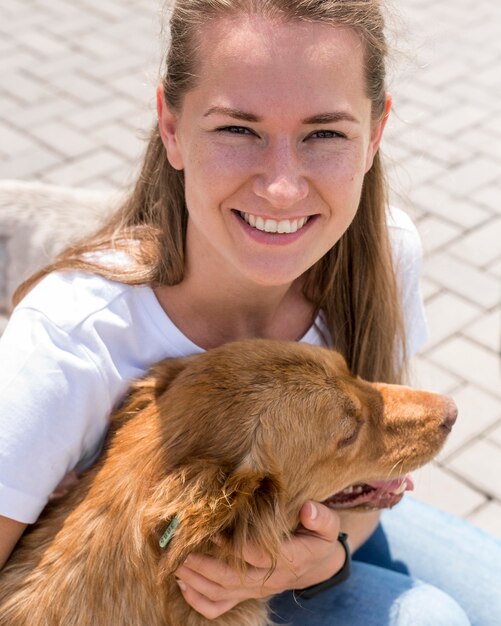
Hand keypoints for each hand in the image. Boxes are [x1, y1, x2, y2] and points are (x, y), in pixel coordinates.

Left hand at [175, 501, 344, 619]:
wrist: (316, 564)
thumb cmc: (317, 538)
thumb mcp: (328, 525)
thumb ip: (321, 518)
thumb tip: (308, 509)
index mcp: (289, 560)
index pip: (257, 557)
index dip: (235, 546)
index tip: (215, 531)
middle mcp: (269, 580)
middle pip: (231, 579)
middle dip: (204, 566)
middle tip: (182, 550)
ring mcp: (255, 590)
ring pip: (221, 593)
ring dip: (196, 581)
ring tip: (175, 563)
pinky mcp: (246, 594)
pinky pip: (220, 606)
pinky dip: (199, 600)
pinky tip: (183, 585)